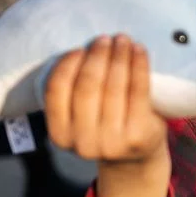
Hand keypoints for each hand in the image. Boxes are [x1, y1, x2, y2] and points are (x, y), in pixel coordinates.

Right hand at [44, 34, 167, 164]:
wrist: (135, 158)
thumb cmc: (105, 125)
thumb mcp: (80, 116)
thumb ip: (75, 91)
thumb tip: (86, 45)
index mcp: (60, 135)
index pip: (57, 91)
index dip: (67, 65)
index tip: (79, 48)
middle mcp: (83, 143)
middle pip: (87, 86)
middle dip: (97, 56)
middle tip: (105, 38)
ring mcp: (112, 142)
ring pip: (113, 87)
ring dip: (119, 56)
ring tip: (123, 40)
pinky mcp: (138, 136)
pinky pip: (138, 91)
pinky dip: (138, 65)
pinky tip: (139, 50)